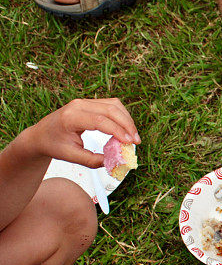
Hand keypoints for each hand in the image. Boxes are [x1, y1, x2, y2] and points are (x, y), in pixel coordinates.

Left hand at [22, 98, 139, 168]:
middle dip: (127, 125)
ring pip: (114, 105)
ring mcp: (85, 102)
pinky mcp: (90, 103)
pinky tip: (126, 129)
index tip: (129, 143)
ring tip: (133, 136)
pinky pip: (112, 105)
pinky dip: (122, 116)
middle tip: (136, 141)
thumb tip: (113, 162)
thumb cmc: (54, 145)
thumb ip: (92, 160)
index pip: (100, 120)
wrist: (41, 134)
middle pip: (111, 109)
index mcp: (70, 117)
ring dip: (127, 119)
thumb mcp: (71, 156)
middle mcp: (78, 105)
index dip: (118, 131)